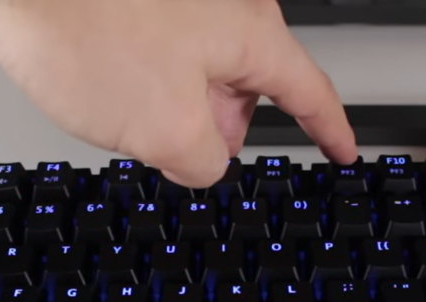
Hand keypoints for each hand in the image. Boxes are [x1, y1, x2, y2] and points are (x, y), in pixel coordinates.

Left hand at [0, 0, 356, 186]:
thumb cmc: (83, 28)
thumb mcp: (164, 131)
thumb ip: (204, 162)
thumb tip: (203, 162)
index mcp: (250, 36)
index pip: (309, 93)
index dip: (329, 130)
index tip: (342, 150)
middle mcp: (226, 5)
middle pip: (245, 85)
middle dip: (217, 127)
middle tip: (179, 154)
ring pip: (197, 70)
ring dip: (173, 103)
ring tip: (124, 113)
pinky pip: (160, 50)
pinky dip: (145, 78)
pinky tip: (107, 85)